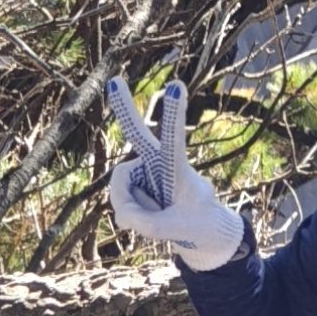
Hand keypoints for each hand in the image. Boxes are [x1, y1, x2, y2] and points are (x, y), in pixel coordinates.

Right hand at [105, 78, 247, 273]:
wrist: (201, 236)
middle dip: (124, 108)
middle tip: (114, 79)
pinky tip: (143, 221)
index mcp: (178, 168)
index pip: (174, 138)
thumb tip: (120, 211)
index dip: (174, 114)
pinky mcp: (134, 188)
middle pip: (138, 135)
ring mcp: (144, 174)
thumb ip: (143, 220)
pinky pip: (121, 203)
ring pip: (121, 191)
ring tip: (156, 222)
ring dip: (132, 210)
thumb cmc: (198, 225)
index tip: (176, 84)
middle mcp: (158, 164)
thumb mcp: (174, 229)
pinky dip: (129, 216)